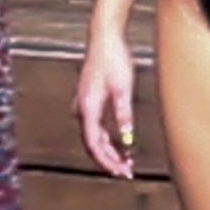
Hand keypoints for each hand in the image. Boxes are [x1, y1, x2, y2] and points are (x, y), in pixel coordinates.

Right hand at [74, 25, 135, 178]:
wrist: (104, 38)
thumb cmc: (113, 58)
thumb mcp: (123, 88)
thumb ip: (123, 115)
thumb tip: (126, 139)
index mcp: (88, 107)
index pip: (93, 144)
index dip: (106, 161)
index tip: (119, 172)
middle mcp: (82, 108)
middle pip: (92, 143)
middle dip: (108, 160)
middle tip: (125, 171)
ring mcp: (84, 105)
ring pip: (93, 136)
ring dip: (108, 150)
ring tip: (125, 161)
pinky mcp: (90, 101)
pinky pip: (95, 127)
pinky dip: (106, 139)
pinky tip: (120, 143)